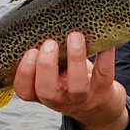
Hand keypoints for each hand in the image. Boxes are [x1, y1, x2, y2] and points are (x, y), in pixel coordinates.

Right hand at [14, 32, 128, 129]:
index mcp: (43, 93)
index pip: (24, 91)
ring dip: (75, 59)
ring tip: (74, 37)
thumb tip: (43, 24)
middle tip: (50, 43)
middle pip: (47, 91)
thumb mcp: (54, 73)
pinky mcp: (103, 91)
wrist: (100, 105)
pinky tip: (104, 41)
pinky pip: (104, 73)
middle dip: (46, 65)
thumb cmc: (71, 81)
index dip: (24, 73)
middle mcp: (60, 100)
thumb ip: (45, 58)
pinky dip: (105, 55)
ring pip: (77, 86)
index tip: (30, 51)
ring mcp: (82, 98)